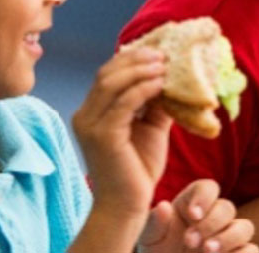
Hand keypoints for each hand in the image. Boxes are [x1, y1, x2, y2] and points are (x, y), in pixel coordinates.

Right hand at [72, 47, 171, 216]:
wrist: (127, 206)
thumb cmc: (138, 168)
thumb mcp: (150, 126)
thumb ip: (155, 102)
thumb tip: (173, 78)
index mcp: (93, 111)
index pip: (107, 74)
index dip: (131, 59)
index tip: (156, 51)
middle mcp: (85, 114)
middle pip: (107, 73)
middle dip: (135, 59)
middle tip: (162, 54)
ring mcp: (90, 124)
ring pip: (111, 83)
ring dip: (139, 70)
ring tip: (163, 65)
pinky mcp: (102, 135)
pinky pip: (122, 103)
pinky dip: (142, 89)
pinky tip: (160, 84)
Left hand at [138, 179, 258, 252]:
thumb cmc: (156, 251)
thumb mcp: (148, 238)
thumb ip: (154, 223)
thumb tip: (163, 206)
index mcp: (193, 203)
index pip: (208, 188)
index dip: (204, 198)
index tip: (191, 214)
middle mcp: (213, 217)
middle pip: (227, 207)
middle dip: (211, 223)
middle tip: (189, 241)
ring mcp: (227, 238)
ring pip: (245, 227)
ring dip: (228, 238)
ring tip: (206, 251)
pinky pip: (252, 251)